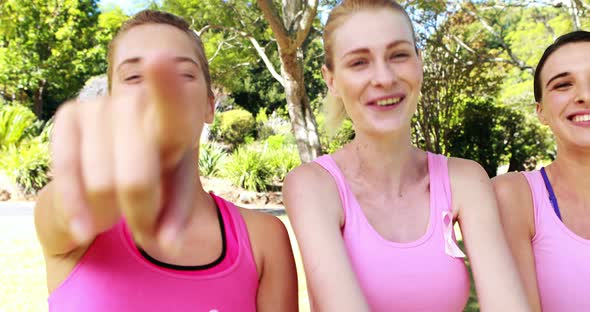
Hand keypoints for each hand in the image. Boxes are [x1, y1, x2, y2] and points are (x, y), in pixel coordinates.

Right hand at [50, 54, 197, 251]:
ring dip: (109, 211)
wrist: (127, 154)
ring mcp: (101, 104)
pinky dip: (76, 206)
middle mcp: (139, 104)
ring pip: (101, 183)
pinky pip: (65, 171)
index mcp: (177, 120)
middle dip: (139, 214)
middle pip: (135, 181)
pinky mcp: (69, 114)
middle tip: (144, 222)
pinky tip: (85, 227)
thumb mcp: (177, 191)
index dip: (166, 85)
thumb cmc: (161, 172)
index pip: (176, 105)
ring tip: (119, 210)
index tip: (159, 59)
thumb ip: (178, 215)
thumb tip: (167, 243)